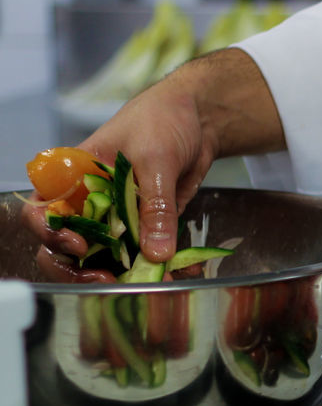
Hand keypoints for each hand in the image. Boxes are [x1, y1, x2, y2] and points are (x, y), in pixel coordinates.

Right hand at [29, 49, 282, 280]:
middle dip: (80, 271)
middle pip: (63, 249)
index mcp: (71, 178)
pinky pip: (142, 258)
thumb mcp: (155, 159)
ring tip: (153, 286)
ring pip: (103, 260)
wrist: (197, 120)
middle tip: (110, 280)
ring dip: (124, 279)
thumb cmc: (161, 122)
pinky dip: (157, 271)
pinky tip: (177, 275)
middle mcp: (86, 203)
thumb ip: (155, 206)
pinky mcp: (143, 230)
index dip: (51, 234)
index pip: (41, 212)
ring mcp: (114, 220)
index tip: (81, 245)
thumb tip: (156, 253)